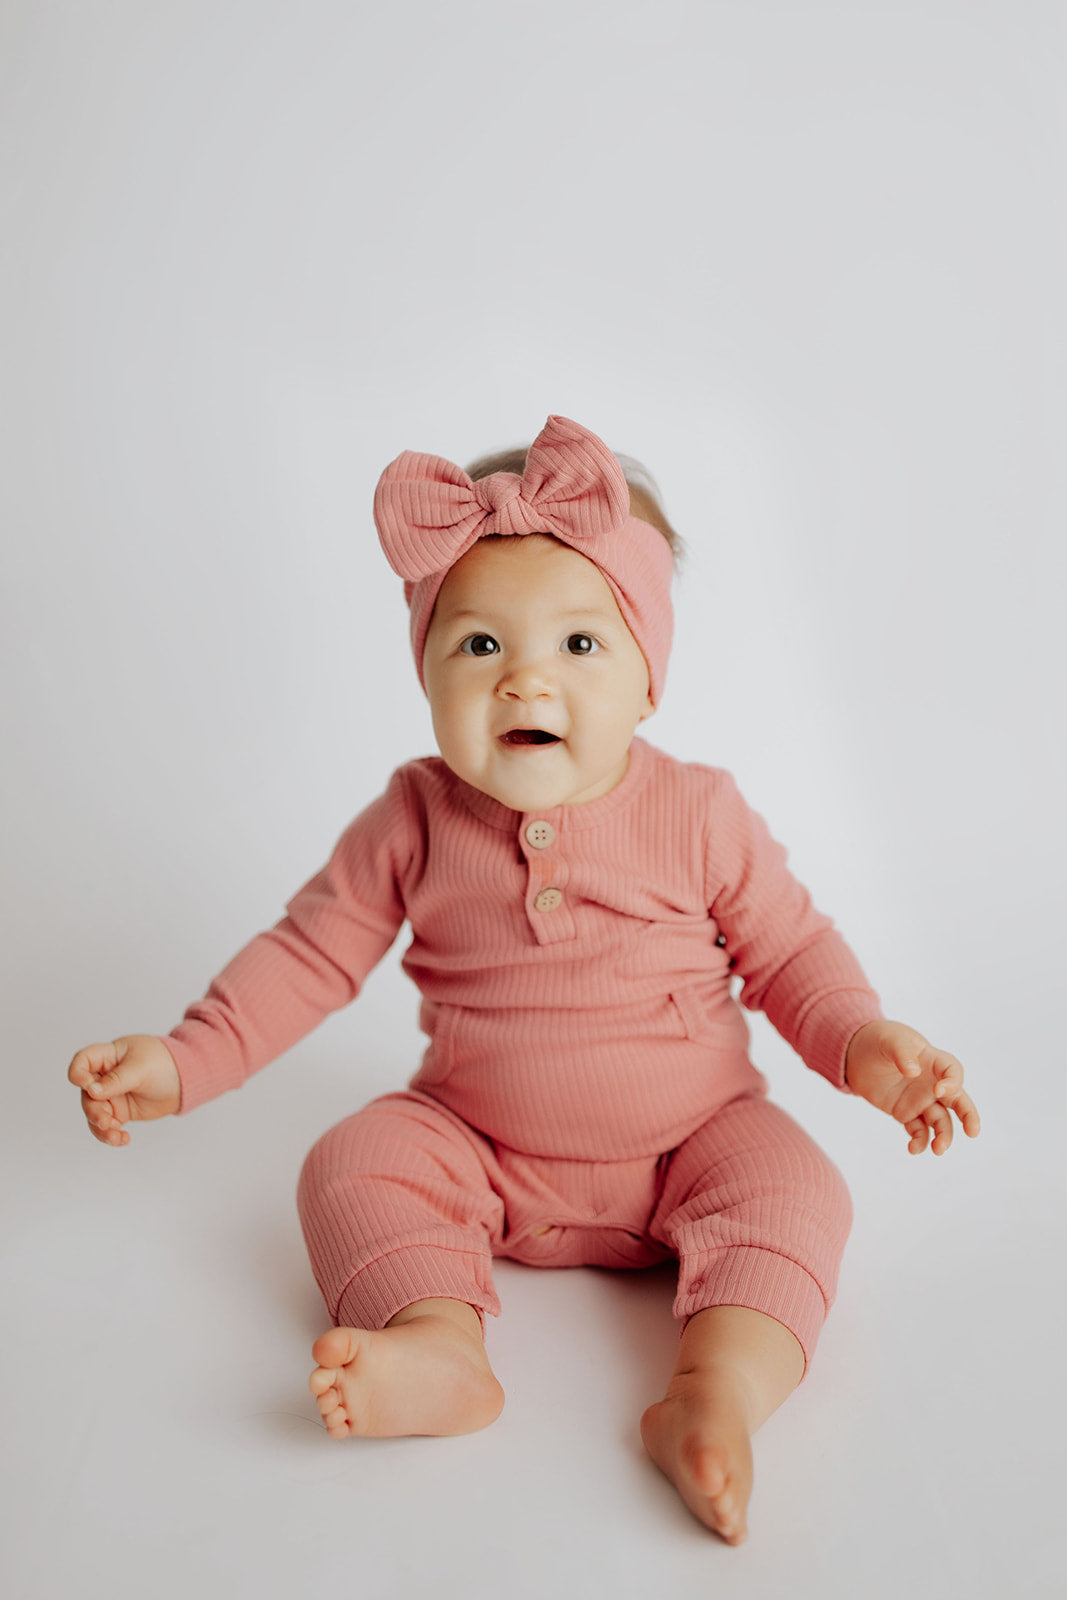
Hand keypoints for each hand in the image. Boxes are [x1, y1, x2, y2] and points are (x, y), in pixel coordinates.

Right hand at [68, 1034, 181, 1146]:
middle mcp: (104, 1076)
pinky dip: (111, 1135)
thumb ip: (115, 1080)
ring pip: (94, 1114)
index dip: (78, 1074)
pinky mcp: (120, 1112)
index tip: (88, 1086)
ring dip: (101, 1128)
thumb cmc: (164, 1063)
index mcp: (108, 1056)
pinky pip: (107, 1126)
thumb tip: (91, 1091)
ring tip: (116, 1136)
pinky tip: (123, 1139)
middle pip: (86, 1095)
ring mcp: (111, 1095)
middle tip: (106, 1121)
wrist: (184, 1080)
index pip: (82, 1061)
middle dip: (93, 1110)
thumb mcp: (140, 1068)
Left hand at [845, 1020, 980, 1154]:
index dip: (952, 1083)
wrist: (857, 1054)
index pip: (953, 1072)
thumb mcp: (890, 1039)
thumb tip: (913, 1072)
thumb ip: (902, 1052)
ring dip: (943, 1136)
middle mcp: (932, 1083)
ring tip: (937, 1149)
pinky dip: (919, 1141)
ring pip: (941, 1121)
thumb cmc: (880, 1039)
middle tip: (973, 1132)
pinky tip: (913, 1148)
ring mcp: (920, 1100)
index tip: (938, 1090)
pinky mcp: (906, 1113)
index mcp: (933, 1061)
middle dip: (969, 1116)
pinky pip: (918, 1130)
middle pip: (959, 1101)